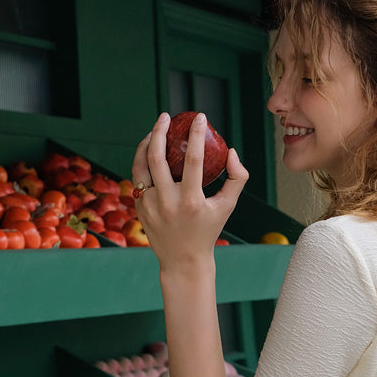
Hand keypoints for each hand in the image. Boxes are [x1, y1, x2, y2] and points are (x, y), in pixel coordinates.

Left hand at [131, 111, 248, 269]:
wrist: (183, 259)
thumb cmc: (208, 230)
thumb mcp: (228, 206)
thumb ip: (237, 178)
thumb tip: (230, 151)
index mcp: (191, 202)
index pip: (194, 160)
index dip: (197, 135)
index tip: (199, 118)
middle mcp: (168, 202)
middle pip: (158, 157)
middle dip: (160, 131)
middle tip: (166, 117)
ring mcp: (150, 205)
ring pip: (141, 164)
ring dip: (146, 142)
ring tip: (154, 129)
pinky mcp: (140, 207)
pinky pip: (138, 176)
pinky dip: (141, 159)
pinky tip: (148, 149)